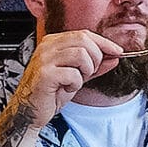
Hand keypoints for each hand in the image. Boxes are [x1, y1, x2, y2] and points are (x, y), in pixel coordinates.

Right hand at [0, 29, 124, 144]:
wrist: (30, 112)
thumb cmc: (50, 93)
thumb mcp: (77, 76)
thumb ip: (95, 66)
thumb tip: (115, 57)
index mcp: (53, 42)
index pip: (84, 34)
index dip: (104, 42)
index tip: (117, 51)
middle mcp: (47, 46)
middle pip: (84, 40)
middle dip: (96, 57)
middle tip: (90, 72)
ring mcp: (44, 59)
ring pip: (81, 54)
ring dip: (86, 70)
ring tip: (76, 80)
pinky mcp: (44, 74)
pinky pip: (73, 73)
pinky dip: (76, 83)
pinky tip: (66, 88)